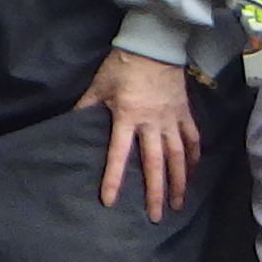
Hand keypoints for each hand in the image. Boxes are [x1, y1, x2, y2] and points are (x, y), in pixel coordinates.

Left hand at [83, 45, 199, 216]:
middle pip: (155, 163)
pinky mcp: (184, 113)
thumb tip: (68, 123)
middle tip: (155, 216)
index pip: (118, 153)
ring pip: (178, 156)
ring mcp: (171, 119)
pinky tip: (193, 173)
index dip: (113, 177)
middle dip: (155, 191)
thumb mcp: (99, 85)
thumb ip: (86, 106)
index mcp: (127, 116)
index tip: (110, 200)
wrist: (154, 44)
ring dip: (179, 182)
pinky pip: (192, 138)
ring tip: (177, 204)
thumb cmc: (123, 64)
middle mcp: (152, 122)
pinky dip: (194, 157)